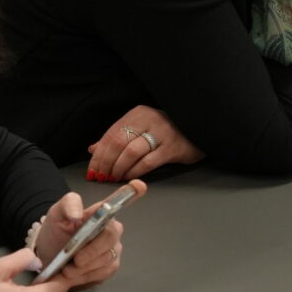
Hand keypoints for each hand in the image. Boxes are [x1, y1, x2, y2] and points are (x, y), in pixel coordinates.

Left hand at [27, 191, 126, 287]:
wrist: (49, 256)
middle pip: (111, 238)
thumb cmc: (56, 232)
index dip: (132, 192)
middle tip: (73, 260)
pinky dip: (87, 276)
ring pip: (106, 258)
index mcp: (102, 212)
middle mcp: (112, 229)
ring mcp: (113, 248)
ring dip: (84, 267)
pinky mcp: (110, 266)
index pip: (122, 198)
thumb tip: (77, 214)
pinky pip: (104, 272)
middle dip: (91, 251)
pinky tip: (75, 275)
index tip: (139, 186)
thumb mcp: (56, 214)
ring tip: (67, 269)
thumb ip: (68, 206)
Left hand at [87, 105, 203, 181]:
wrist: (198, 129)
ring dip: (119, 168)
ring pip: (131, 153)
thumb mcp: (141, 128)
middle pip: (118, 143)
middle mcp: (150, 120)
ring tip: (114, 178)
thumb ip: (118, 137)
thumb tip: (93, 149)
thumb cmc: (166, 131)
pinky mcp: (173, 148)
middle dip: (106, 163)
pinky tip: (129, 177)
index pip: (111, 134)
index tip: (93, 169)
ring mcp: (163, 133)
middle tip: (102, 176)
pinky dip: (135, 171)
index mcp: (138, 114)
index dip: (99, 154)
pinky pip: (148, 162)